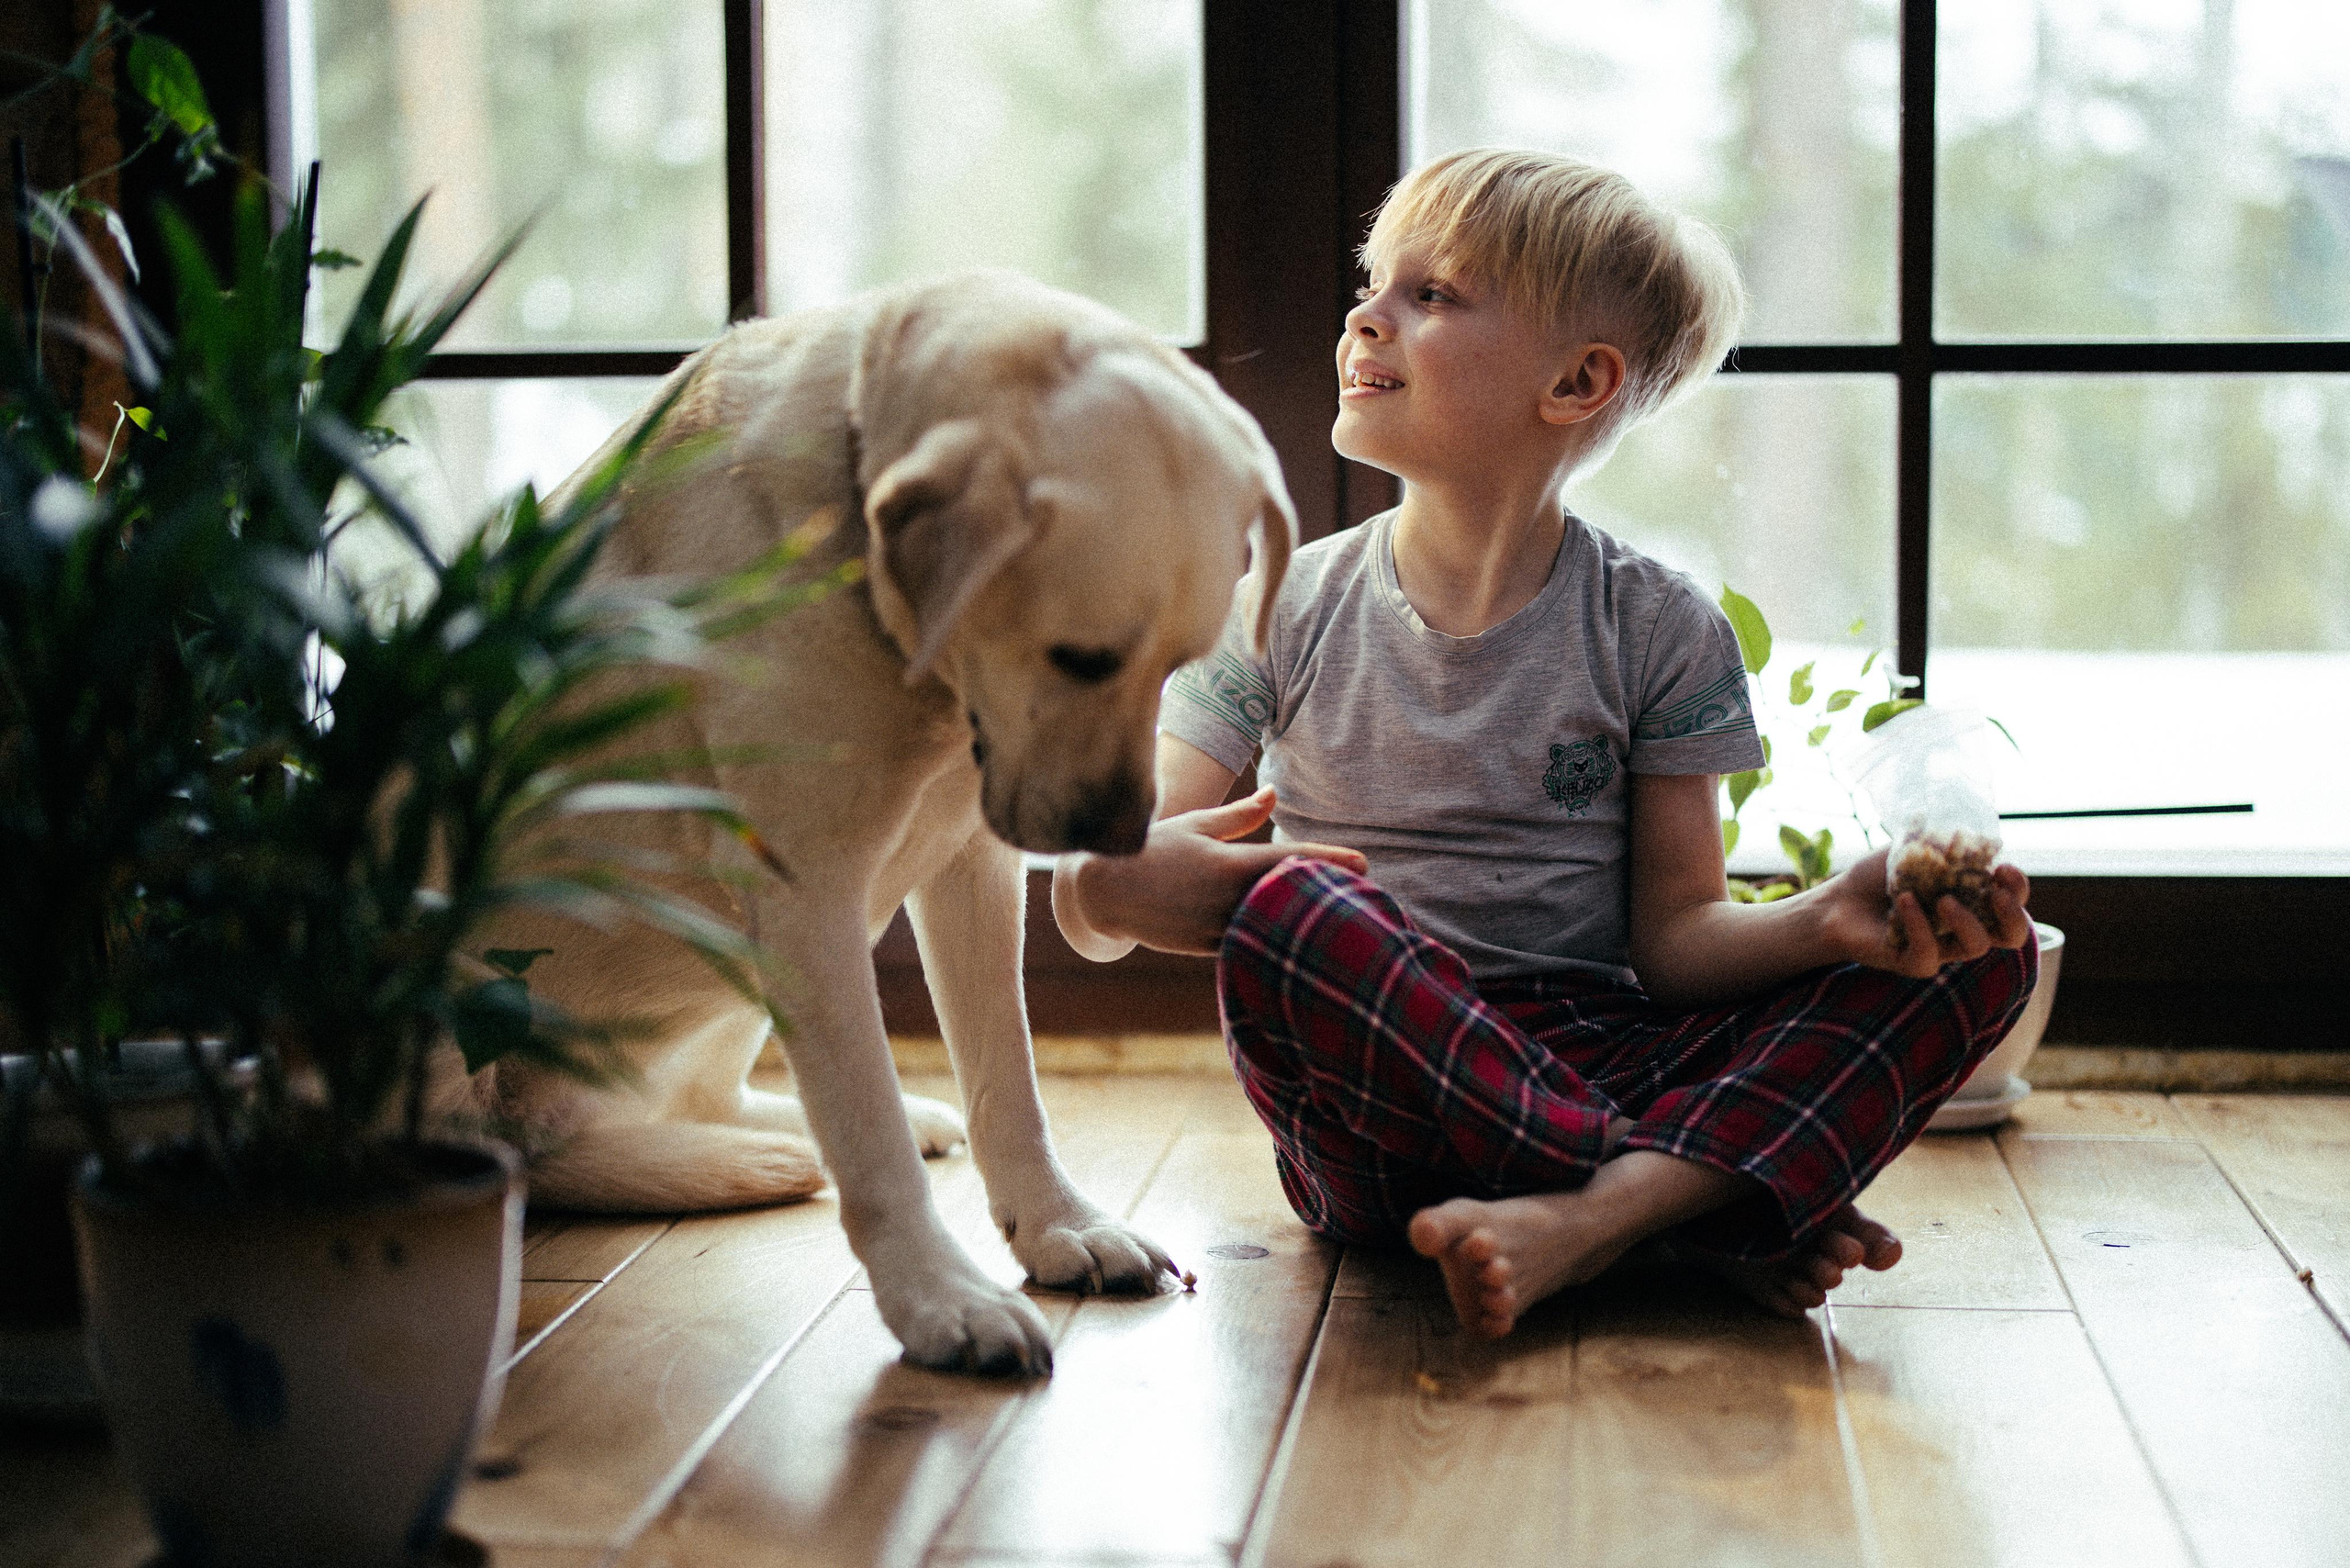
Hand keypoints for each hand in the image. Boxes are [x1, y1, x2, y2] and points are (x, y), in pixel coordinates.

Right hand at [1057, 787, 1366, 957]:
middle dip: (1328, 895)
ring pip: (1274, 928)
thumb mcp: (1195, 825)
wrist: (1103, 892)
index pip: (1290, 860)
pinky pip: (1251, 946)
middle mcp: (1226, 898)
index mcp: (1228, 862)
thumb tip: (1274, 794)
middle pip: (1292, 899)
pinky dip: (1274, 940)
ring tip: (1342, 917)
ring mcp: (1217, 928)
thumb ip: (1239, 816)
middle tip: (1365, 891)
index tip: (1364, 862)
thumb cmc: (1153, 849)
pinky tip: (1299, 941)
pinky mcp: (1207, 949)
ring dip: (1306, 922)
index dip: (1331, 861)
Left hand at [1814, 845, 2032, 979]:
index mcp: (1972, 898)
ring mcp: (1942, 948)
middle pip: (2012, 936)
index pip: (2012, 900)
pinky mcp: (1913, 963)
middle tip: (1996, 894)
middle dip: (2013, 915)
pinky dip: (1919, 926)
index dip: (2017, 887)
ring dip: (1966, 921)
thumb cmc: (1878, 876)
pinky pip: (1928, 955)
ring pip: (1976, 947)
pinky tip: (1904, 901)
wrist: (1837, 900)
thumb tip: (1972, 831)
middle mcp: (1964, 927)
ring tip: (1943, 899)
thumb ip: (1940, 841)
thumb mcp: (1910, 850)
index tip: (2003, 867)